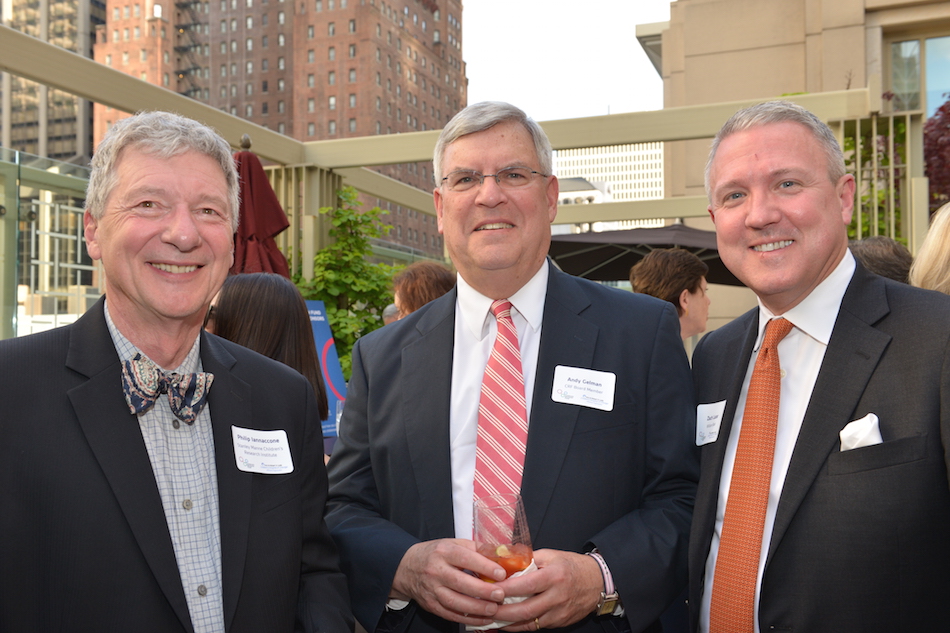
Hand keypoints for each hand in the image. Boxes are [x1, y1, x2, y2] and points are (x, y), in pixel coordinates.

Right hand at [391, 538, 507, 625]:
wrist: (406, 567)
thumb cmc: (436, 554)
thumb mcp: (453, 544)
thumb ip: (476, 549)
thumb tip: (501, 555)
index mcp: (444, 552)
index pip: (465, 558)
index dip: (484, 567)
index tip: (501, 574)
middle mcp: (436, 571)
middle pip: (460, 582)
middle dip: (482, 591)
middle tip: (500, 595)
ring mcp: (432, 589)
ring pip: (455, 602)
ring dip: (476, 608)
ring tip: (494, 609)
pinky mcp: (430, 605)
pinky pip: (450, 615)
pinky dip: (468, 619)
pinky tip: (483, 619)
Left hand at [492, 549, 602, 630]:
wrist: (597, 581)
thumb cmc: (572, 565)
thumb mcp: (551, 555)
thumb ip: (528, 558)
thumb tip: (505, 560)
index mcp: (554, 576)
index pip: (525, 585)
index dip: (505, 589)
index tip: (489, 588)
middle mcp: (557, 596)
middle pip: (525, 609)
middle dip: (502, 612)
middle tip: (484, 608)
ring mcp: (559, 612)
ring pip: (529, 622)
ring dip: (508, 623)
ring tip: (490, 618)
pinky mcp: (560, 622)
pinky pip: (536, 626)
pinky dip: (520, 626)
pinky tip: (507, 624)